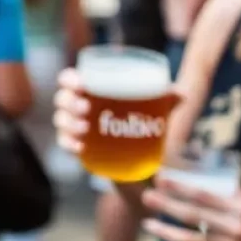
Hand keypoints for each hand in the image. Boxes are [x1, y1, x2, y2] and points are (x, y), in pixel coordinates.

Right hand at [53, 68, 183, 156]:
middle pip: (62, 99)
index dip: (70, 80)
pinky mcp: (76, 147)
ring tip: (85, 129)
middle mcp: (76, 106)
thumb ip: (164, 100)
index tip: (82, 84)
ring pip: (61, 121)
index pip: (69, 79)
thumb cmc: (138, 123)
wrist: (136, 162)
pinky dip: (69, 144)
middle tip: (86, 109)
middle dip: (70, 103)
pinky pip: (64, 144)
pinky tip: (80, 147)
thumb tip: (180, 93)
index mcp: (88, 90)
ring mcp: (73, 127)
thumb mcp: (153, 112)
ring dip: (68, 123)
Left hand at [143, 178, 240, 240]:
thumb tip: (206, 172)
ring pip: (193, 240)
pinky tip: (166, 240)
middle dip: (167, 205)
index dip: (180, 186)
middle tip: (147, 197)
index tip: (160, 179)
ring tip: (148, 224)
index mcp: (240, 209)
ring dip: (167, 231)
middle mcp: (234, 228)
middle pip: (195, 216)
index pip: (204, 195)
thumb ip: (229, 192)